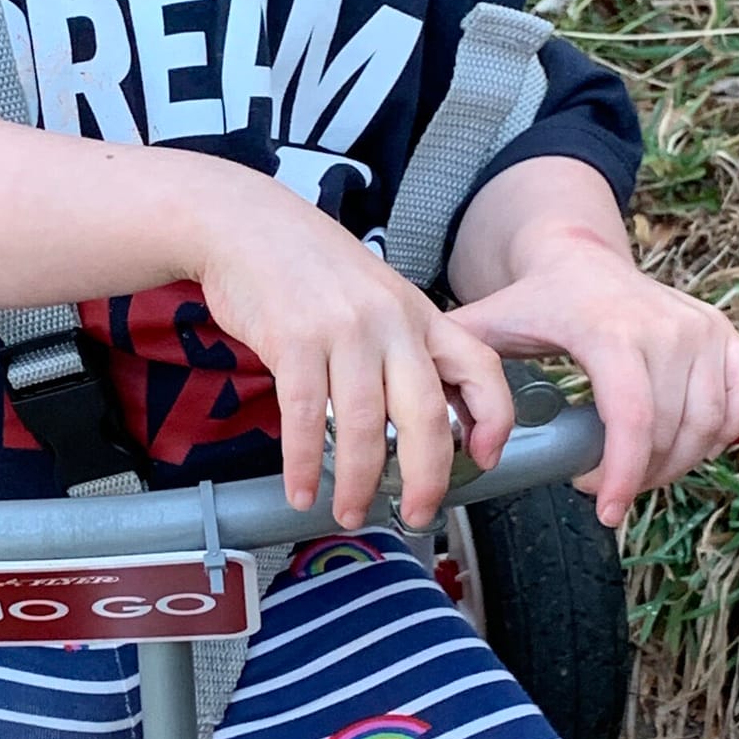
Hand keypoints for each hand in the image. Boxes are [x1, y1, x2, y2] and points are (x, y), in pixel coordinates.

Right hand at [194, 184, 513, 530]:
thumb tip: (425, 416)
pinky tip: (301, 488)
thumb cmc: (308, 267)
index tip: (485, 459)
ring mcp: (342, 330)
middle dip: (425, 478)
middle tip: (415, 514)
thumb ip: (403, 348)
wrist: (245, 224)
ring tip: (348, 510)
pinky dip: (303, 463)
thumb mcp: (375, 296)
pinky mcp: (293, 340)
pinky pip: (305, 417)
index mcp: (418, 313)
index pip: (480, 367)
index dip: (493, 419)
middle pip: (427, 414)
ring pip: (364, 426)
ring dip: (357, 482)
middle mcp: (389, 322)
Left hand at [448, 229, 738, 527]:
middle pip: (669, 431)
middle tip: (605, 491)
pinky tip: (689, 447)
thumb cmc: (533, 303)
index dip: (624, 473)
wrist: (580, 258)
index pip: (631, 416)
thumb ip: (463, 379)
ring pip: (708, 425)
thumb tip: (461, 445)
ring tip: (636, 473)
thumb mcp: (487, 329)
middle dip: (639, 478)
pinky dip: (723, 433)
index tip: (606, 512)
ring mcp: (700, 328)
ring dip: (677, 465)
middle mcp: (664, 327)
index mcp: (608, 329)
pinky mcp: (725, 334)